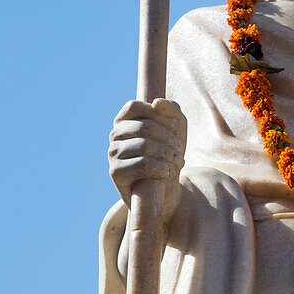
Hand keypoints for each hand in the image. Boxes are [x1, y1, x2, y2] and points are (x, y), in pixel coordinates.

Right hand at [108, 98, 186, 218]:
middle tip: (180, 150)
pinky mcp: (116, 172)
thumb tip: (157, 103)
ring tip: (179, 162)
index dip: (159, 114)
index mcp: (124, 121)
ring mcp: (113, 153)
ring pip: (144, 146)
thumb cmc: (169, 154)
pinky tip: (169, 172)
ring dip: (168, 153)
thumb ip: (171, 110)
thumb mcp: (176, 128)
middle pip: (145, 127)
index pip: (135, 106)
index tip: (176, 127)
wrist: (164, 190)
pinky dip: (161, 167)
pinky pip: (141, 164)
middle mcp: (114, 135)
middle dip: (169, 137)